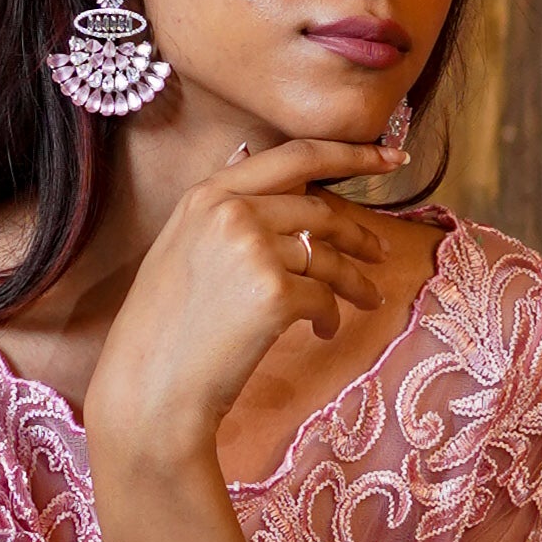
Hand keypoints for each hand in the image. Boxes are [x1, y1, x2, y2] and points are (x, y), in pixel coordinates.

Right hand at [83, 134, 389, 462]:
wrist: (149, 388)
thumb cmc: (165, 326)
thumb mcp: (181, 245)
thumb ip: (223, 207)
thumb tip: (257, 161)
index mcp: (207, 194)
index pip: (295, 155)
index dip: (350, 153)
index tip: (392, 156)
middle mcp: (230, 212)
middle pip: (319, 209)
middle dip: (357, 234)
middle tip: (381, 252)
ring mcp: (253, 250)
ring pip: (327, 256)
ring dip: (354, 281)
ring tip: (366, 301)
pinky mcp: (274, 293)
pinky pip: (324, 297)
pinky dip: (330, 317)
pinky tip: (321, 332)